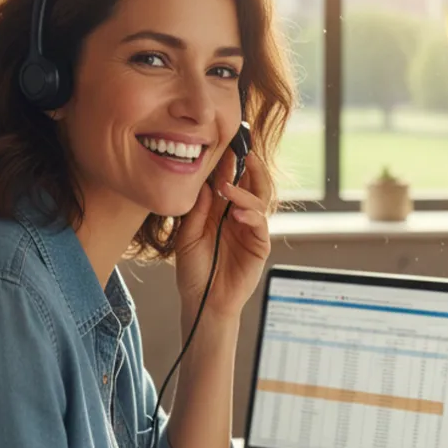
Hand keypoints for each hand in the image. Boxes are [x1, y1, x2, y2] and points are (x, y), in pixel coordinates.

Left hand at [174, 149, 271, 318]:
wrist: (204, 302)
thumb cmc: (195, 271)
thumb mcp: (186, 237)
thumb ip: (196, 212)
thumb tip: (203, 185)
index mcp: (221, 211)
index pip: (231, 180)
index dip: (230, 163)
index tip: (224, 144)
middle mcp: (239, 216)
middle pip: (252, 184)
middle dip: (249, 167)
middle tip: (240, 152)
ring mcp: (251, 230)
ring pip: (260, 201)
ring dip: (246, 191)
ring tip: (227, 186)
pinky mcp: (259, 246)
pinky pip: (261, 225)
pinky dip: (251, 216)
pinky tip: (238, 213)